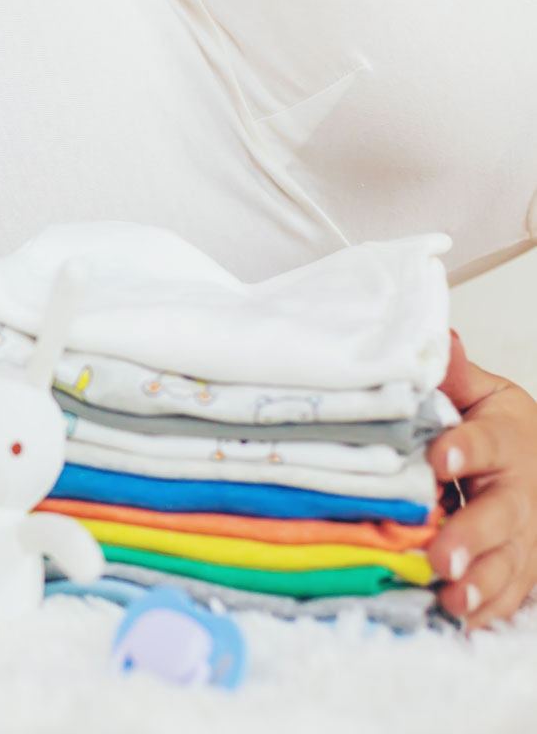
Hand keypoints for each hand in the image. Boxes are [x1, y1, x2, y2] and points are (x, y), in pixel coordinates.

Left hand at [427, 331, 536, 628]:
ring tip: (451, 598)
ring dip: (482, 583)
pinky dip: (488, 612)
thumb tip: (437, 340)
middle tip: (443, 554)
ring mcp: (526, 537)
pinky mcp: (521, 571)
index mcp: (507, 439)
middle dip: (473, 535)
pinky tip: (462, 622)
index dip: (465, 449)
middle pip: (501, 513)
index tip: (439, 456)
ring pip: (510, 562)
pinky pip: (509, 596)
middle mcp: (521, 492)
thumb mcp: (484, 398)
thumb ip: (455, 377)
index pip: (488, 441)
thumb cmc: (500, 433)